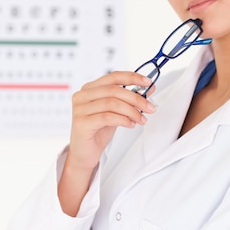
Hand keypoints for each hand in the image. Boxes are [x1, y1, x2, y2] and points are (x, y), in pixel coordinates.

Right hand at [58, 71, 155, 216]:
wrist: (84, 153)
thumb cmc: (98, 131)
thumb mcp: (117, 111)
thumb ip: (129, 99)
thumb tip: (149, 88)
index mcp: (90, 88)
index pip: (113, 76)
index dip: (132, 78)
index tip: (148, 82)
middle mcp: (82, 96)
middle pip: (114, 90)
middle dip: (136, 99)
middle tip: (150, 107)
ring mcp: (80, 109)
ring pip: (112, 103)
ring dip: (132, 111)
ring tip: (141, 119)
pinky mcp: (81, 122)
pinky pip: (107, 117)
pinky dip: (123, 120)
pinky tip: (131, 124)